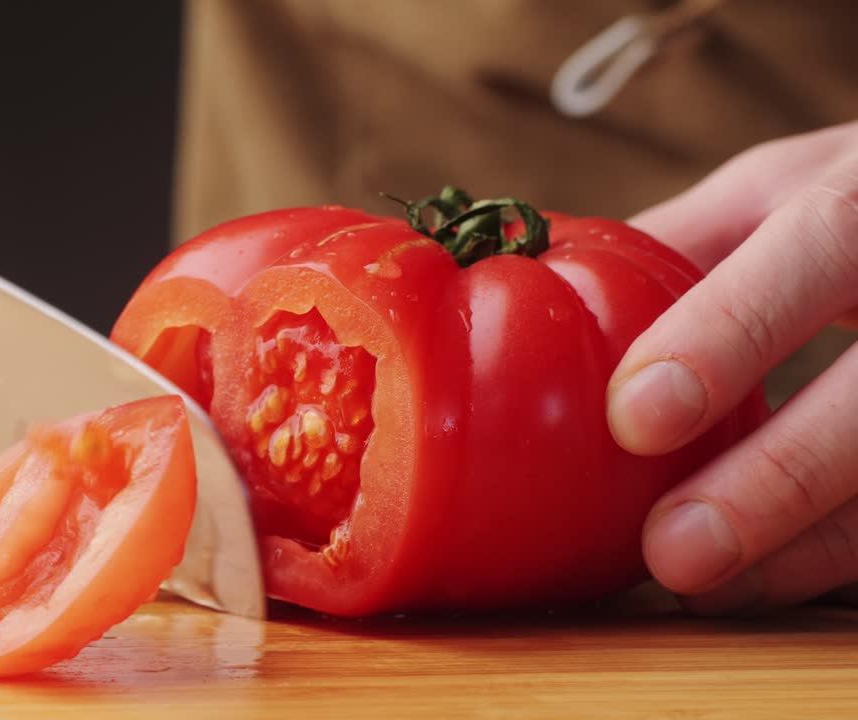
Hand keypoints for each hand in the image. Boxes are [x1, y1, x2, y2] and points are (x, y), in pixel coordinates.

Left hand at [609, 120, 857, 614]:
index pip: (815, 249)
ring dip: (807, 546)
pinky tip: (756, 584)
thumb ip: (678, 248)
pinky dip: (832, 556)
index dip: (730, 333)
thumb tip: (540, 294)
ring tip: (700, 587)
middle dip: (780, 478)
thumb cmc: (850, 203)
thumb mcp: (773, 196)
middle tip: (672, 552)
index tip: (633, 418)